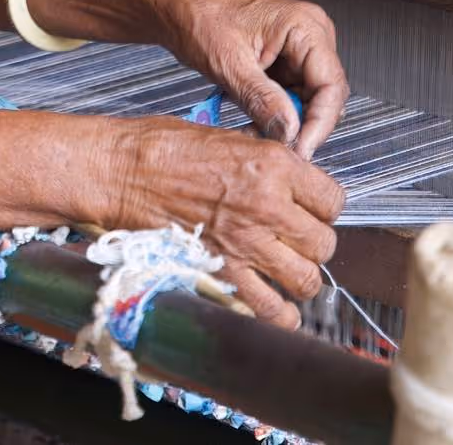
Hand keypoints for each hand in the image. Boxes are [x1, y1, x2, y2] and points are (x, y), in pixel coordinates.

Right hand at [99, 117, 344, 328]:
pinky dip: (279, 314)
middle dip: (312, 245)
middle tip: (293, 242)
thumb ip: (266, 162)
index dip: (322, 208)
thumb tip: (291, 181)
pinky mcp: (223, 271)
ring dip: (298, 279)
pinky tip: (274, 305)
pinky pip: (272, 310)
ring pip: (307, 280)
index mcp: (272, 165)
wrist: (120, 171)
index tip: (309, 210)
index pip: (333, 201)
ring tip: (284, 273)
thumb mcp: (226, 138)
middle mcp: (268, 206)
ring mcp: (247, 243)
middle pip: (324, 244)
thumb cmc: (161, 148)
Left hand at [158, 0, 347, 158]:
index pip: (331, 86)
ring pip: (306, 101)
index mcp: (305, 26)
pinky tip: (253, 122)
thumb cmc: (198, 16)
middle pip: (323, 96)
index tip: (301, 150)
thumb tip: (289, 131)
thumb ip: (262, 99)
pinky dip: (273, 114)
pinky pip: (289, 96)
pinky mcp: (284, 62)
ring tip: (255, 132)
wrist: (176, 6)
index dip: (319, 124)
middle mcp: (310, 36)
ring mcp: (298, 50)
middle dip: (300, 125)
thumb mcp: (229, 63)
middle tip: (276, 147)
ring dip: (284, 123)